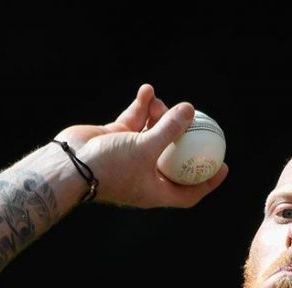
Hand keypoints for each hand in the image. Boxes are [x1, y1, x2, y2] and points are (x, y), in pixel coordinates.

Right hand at [55, 83, 228, 208]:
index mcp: (155, 191)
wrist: (68, 164)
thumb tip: (191, 110)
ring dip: (159, 116)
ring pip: (153, 134)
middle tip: (194, 119)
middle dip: (183, 137)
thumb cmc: (109, 166)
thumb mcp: (146, 148)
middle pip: (173, 158)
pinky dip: (140, 107)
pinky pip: (134, 121)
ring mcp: (129, 156)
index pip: (189, 193)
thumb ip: (170, 129)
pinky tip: (146, 90)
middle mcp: (144, 175)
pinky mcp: (115, 139)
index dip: (208, 182)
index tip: (223, 165)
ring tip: (160, 101)